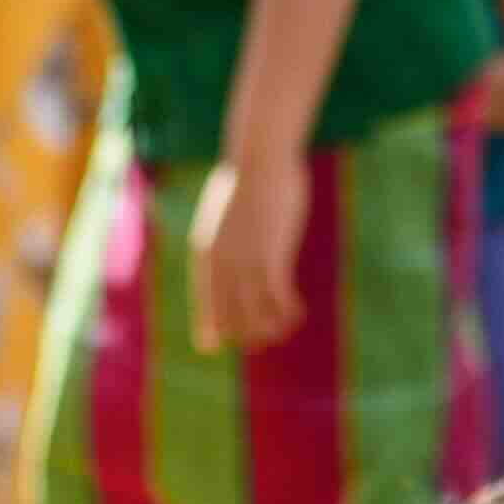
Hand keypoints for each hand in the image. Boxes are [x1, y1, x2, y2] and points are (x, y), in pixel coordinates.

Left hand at [187, 151, 310, 357]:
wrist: (260, 158)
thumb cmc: (248, 181)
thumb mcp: (227, 214)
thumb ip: (226, 237)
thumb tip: (229, 248)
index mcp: (206, 253)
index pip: (205, 301)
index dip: (208, 326)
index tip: (211, 346)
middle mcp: (222, 264)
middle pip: (231, 316)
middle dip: (248, 332)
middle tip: (267, 337)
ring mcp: (245, 262)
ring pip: (256, 314)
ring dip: (273, 327)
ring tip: (287, 326)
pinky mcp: (271, 257)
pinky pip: (279, 299)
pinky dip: (288, 311)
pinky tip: (298, 311)